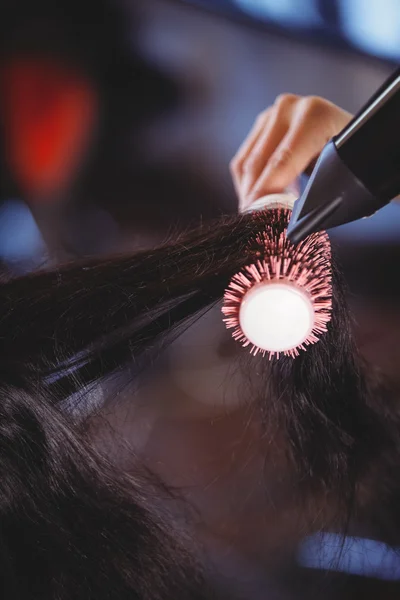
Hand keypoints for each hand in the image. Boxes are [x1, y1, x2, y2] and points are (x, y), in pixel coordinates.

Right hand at [230, 94, 351, 210]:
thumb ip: (325, 190)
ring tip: (256, 217)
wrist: (348, 129)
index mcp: (314, 116)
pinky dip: (247, 184)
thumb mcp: (346, 169)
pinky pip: (243, 162)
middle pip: (259, 163)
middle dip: (253, 198)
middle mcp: (289, 108)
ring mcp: (271, 114)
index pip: (282, 161)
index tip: (258, 217)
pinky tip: (257, 201)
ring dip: (248, 193)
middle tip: (253, 225)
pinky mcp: (260, 125)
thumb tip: (299, 220)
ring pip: (246, 164)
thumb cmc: (351, 154)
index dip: (266, 192)